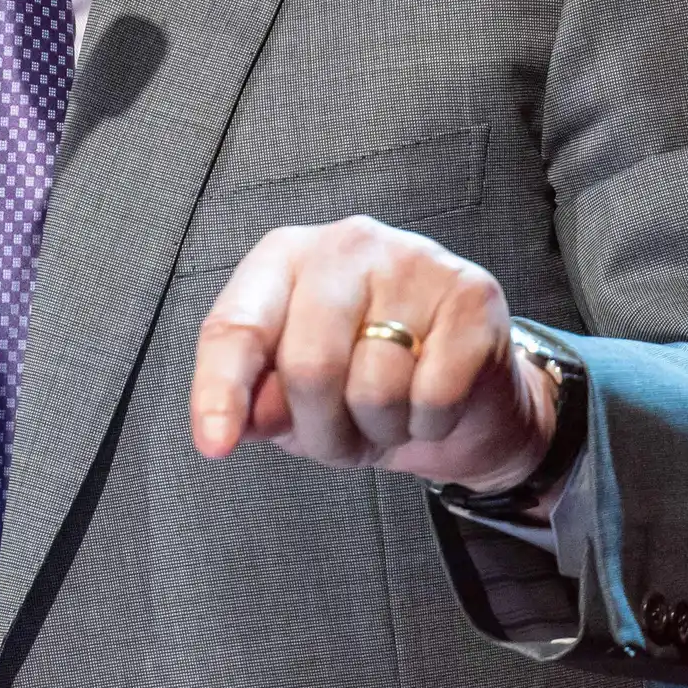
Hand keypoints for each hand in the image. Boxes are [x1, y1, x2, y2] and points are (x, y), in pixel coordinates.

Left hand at [189, 215, 554, 491]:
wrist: (468, 393)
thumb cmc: (369, 380)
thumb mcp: (296, 398)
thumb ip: (259, 402)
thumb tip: (234, 422)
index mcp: (286, 259)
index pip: (237, 325)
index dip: (220, 389)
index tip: (214, 442)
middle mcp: (347, 245)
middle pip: (310, 366)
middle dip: (322, 429)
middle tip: (341, 437)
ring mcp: (415, 262)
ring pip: (376, 387)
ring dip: (380, 430)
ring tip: (389, 414)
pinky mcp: (472, 295)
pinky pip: (434, 395)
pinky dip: (428, 424)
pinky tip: (431, 404)